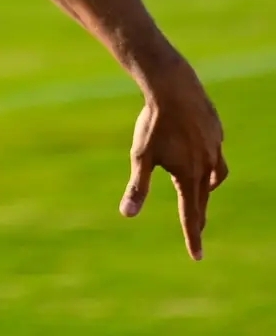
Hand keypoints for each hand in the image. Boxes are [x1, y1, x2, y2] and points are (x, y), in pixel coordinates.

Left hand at [119, 64, 227, 259]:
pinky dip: (212, 160)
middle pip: (203, 197)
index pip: (191, 215)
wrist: (173, 87)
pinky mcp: (215, 131)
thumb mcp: (141, 156)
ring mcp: (215, 147)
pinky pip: (216, 151)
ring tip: (203, 190)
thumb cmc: (154, 123)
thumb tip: (127, 214)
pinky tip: (204, 154)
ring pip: (216, 175)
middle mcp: (208, 166)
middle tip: (197, 230)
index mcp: (190, 176)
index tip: (196, 256)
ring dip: (208, 187)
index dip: (192, 236)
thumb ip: (138, 187)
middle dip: (199, 215)